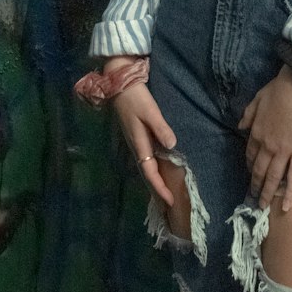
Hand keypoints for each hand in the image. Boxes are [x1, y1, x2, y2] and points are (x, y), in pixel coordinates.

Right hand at [107, 59, 177, 206]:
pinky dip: (153, 171)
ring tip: (164, 196)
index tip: (170, 202)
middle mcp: (136, 147)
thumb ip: (160, 128)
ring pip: (146, 168)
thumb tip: (172, 146)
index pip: (150, 173)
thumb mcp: (150, 111)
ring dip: (155, 183)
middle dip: (157, 191)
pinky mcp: (135, 136)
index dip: (160, 188)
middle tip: (167, 208)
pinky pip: (145, 160)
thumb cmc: (135, 97)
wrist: (119, 83)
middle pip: (147, 175)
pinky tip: (158, 172)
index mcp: (139, 144)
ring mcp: (135, 142)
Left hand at [238, 66, 291, 211]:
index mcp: (256, 133)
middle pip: (259, 171)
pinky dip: (289, 193)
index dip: (249, 167)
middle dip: (255, 186)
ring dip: (267, 193)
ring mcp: (284, 152)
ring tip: (263, 207)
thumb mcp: (257, 99)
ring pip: (273, 178)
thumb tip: (240, 127)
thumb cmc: (279, 90)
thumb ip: (248, 115)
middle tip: (253, 199)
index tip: (249, 175)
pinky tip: (285, 206)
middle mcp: (267, 146)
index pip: (250, 155)